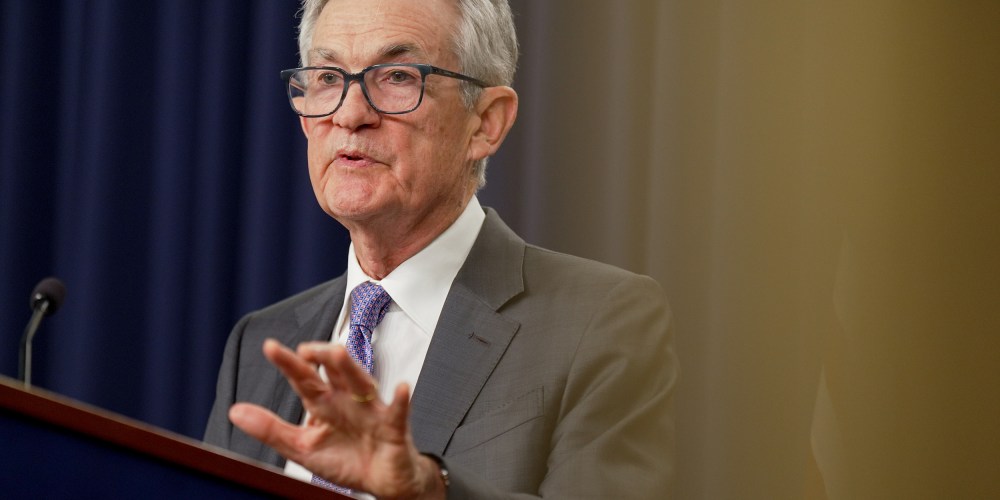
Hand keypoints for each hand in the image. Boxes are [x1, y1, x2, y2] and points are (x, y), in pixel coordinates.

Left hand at [229, 339, 444, 498]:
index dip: (288, 364)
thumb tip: (235, 411)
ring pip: (362, 383)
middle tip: (307, 349)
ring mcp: (371, 411)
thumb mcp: (302, 447)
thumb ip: (270, 429)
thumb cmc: (345, 460)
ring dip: (351, 369)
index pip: (304, 379)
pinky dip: (401, 400)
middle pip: (335, 372)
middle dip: (322, 357)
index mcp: (324, 404)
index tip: (270, 347)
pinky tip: (402, 389)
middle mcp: (347, 401)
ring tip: (338, 354)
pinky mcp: (393, 427)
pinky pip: (397, 412)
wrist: (381, 482)